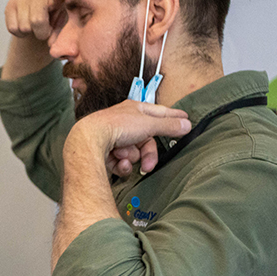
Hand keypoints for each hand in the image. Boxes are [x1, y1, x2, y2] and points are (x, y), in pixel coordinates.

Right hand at [2, 0, 66, 80]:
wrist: (39, 17)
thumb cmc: (54, 20)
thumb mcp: (62, 26)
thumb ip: (60, 33)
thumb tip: (50, 43)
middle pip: (37, 21)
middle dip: (41, 32)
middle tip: (44, 29)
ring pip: (23, 27)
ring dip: (30, 32)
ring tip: (35, 26)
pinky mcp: (11, 4)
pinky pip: (12, 28)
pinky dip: (19, 33)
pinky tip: (26, 25)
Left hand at [68, 99, 190, 175]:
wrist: (89, 140)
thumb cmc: (116, 126)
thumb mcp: (148, 124)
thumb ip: (169, 126)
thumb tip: (187, 124)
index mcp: (135, 109)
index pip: (160, 112)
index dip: (173, 117)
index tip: (185, 119)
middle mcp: (124, 122)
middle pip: (147, 141)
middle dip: (147, 155)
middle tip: (148, 166)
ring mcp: (115, 137)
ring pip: (134, 153)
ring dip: (130, 157)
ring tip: (121, 154)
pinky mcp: (106, 152)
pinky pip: (121, 162)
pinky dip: (120, 164)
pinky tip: (116, 162)